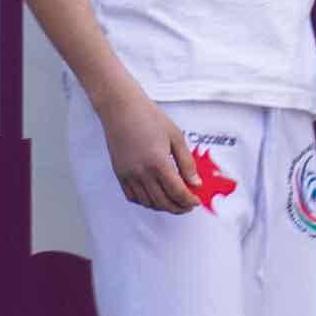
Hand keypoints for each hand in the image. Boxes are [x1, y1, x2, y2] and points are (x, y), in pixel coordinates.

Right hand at [101, 94, 221, 216]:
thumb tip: (195, 182)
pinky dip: (145, 202)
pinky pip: (133, 197)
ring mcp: (129, 175)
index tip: (195, 201)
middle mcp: (142, 172)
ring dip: (163, 207)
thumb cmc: (147, 116)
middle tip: (187, 205)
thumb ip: (187, 162)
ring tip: (173, 202)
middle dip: (178, 208)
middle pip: (163, 202)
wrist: (121, 108)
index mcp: (158, 163)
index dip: (189, 201)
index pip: (177, 192)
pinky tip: (154, 196)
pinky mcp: (120, 174)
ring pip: (148, 203)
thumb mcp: (176, 136)